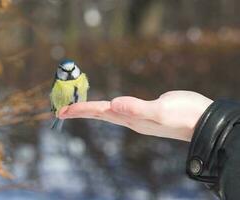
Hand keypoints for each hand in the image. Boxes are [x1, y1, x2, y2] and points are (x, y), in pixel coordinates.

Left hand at [58, 91, 212, 140]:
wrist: (203, 121)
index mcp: (131, 119)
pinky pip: (121, 108)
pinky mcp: (146, 111)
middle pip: (100, 115)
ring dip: (92, 110)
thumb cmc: (185, 117)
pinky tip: (109, 106)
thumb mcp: (162, 111)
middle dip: (81, 112)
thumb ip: (138, 109)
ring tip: (79, 108)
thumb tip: (113, 105)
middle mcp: (131, 119)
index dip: (81, 110)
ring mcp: (138, 116)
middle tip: (62, 111)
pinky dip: (109, 106)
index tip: (62, 111)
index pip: (100, 113)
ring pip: (109, 112)